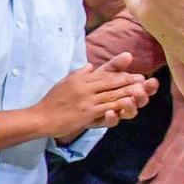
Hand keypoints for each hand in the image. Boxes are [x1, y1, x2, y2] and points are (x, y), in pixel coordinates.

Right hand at [33, 51, 150, 138]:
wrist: (40, 118)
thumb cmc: (51, 102)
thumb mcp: (64, 82)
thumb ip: (79, 73)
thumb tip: (90, 65)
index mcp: (80, 79)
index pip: (104, 75)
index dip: (120, 74)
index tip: (133, 75)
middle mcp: (84, 87)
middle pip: (111, 82)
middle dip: (128, 81)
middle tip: (143, 80)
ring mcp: (86, 100)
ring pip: (112, 94)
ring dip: (128, 92)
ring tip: (141, 91)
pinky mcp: (87, 112)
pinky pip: (106, 107)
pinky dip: (119, 105)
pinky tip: (129, 104)